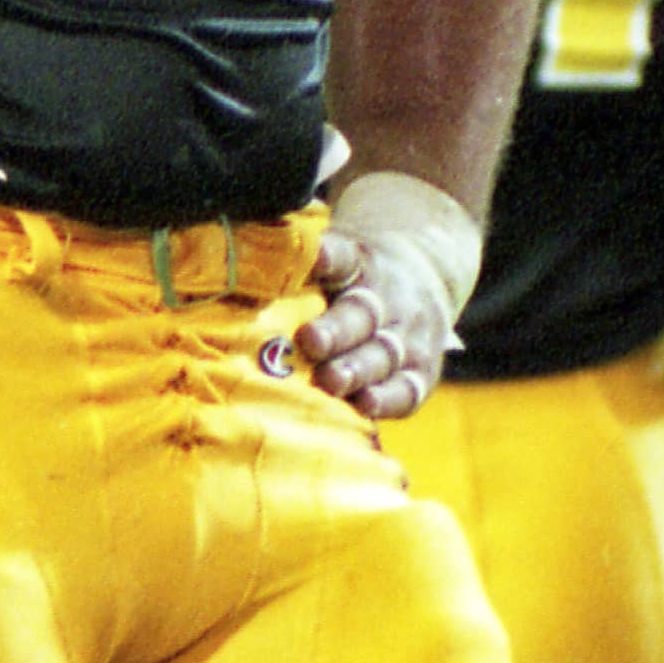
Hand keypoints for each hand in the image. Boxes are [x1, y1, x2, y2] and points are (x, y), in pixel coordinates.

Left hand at [298, 224, 452, 421]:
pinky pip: (407, 388)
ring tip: (330, 381)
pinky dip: (388, 399)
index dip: (327, 256)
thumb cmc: (354, 277)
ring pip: (382, 354)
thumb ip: (293, 266)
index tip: (314, 258)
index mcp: (360, 264)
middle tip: (309, 340)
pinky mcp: (420, 373)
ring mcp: (407, 337)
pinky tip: (366, 406)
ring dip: (356, 370)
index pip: (344, 256)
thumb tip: (239, 264)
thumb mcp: (337, 257)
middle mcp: (386, 299)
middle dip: (336, 330)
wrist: (425, 274)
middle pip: (360, 315)